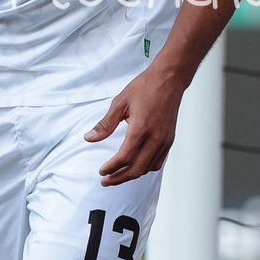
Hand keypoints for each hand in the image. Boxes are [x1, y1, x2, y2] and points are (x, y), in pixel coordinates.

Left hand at [84, 65, 184, 184]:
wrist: (169, 79)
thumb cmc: (146, 87)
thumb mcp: (120, 103)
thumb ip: (105, 124)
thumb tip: (90, 138)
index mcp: (141, 128)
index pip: (125, 157)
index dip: (112, 168)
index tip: (102, 171)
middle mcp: (155, 137)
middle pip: (137, 168)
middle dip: (119, 178)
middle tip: (106, 180)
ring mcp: (164, 140)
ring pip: (148, 168)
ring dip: (132, 174)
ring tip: (118, 175)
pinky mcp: (169, 139)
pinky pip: (158, 161)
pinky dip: (145, 168)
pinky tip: (136, 165)